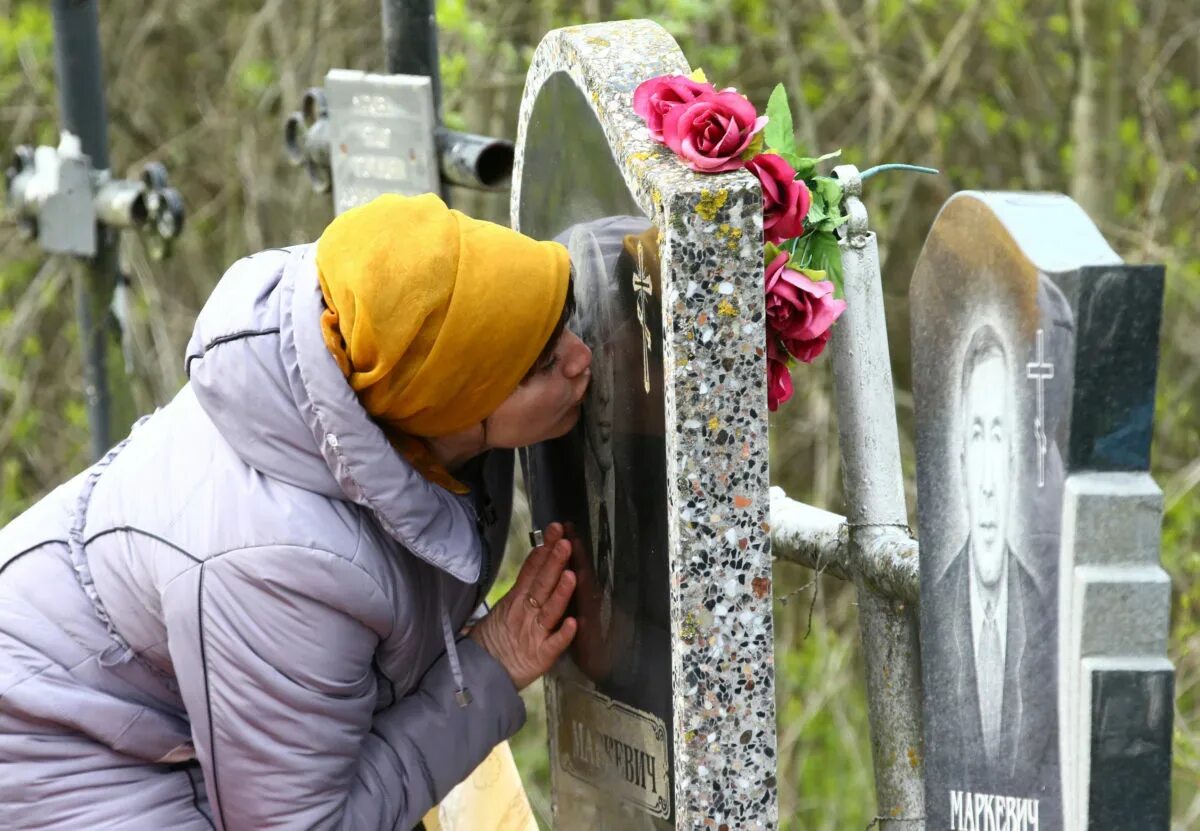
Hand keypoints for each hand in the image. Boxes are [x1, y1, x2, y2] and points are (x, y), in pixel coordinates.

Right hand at [469, 522, 576, 689]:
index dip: (543, 551)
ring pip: (550, 610)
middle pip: (542, 585)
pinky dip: (563, 634)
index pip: (530, 571)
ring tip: (571, 574)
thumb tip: (535, 565)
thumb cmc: (493, 642)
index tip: (554, 531)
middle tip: (564, 543)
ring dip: (561, 593)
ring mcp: (534, 634)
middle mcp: (526, 614)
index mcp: (515, 601)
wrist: (481, 675)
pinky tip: (574, 623)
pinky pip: (554, 644)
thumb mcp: (501, 610)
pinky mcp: (541, 656)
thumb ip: (519, 590)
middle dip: (553, 563)